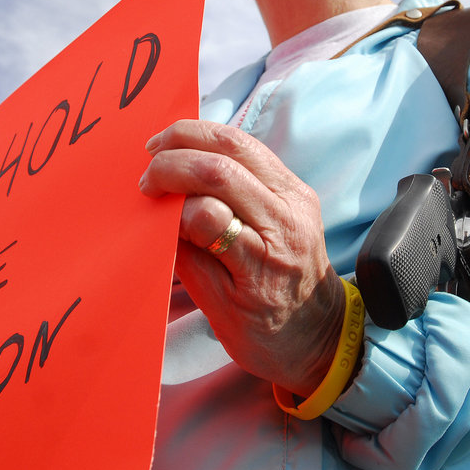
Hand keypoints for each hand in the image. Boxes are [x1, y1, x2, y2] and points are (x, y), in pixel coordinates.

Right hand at [139, 119, 345, 396]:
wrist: (321, 330)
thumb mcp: (219, 312)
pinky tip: (192, 145)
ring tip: (161, 145)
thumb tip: (160, 217)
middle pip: (224, 169)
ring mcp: (296, 198)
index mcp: (264, 263)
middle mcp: (286, 222)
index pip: (209, 216)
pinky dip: (216, 140)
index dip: (173, 208)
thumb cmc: (268, 333)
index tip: (151, 210)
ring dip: (193, 136)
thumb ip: (189, 260)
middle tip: (148, 174)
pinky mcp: (297, 186)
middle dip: (174, 161)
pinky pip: (252, 148)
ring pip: (240, 145)